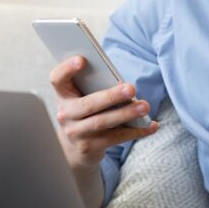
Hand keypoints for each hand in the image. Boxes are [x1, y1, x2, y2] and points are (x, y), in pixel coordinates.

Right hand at [49, 55, 157, 169]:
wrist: (74, 148)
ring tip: (145, 107)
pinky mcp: (89, 148)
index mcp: (63, 95)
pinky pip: (116, 138)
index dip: (67, 68)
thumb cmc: (85, 113)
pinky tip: (151, 126)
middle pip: (88, 104)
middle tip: (132, 88)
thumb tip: (122, 83)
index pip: (57, 79)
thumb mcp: (82, 98)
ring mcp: (76, 133)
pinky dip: (136, 131)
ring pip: (102, 122)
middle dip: (112, 96)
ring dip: (126, 114)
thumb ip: (94, 87)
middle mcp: (65, 114)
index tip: (82, 59)